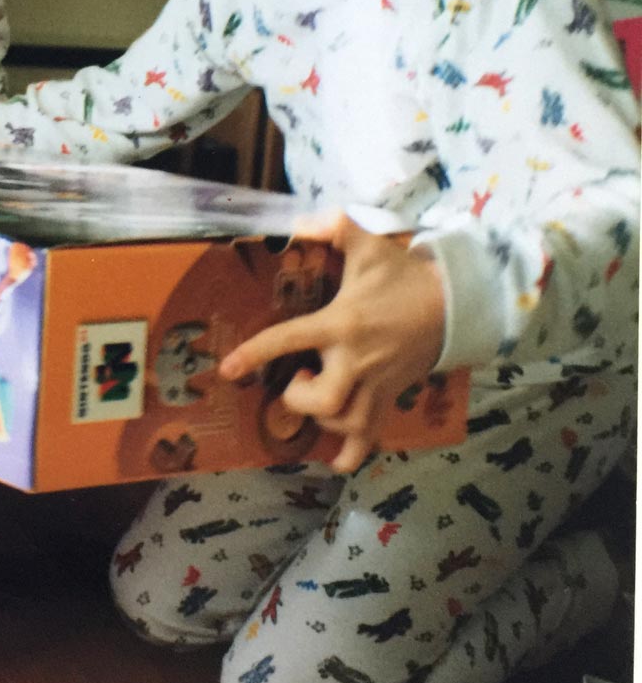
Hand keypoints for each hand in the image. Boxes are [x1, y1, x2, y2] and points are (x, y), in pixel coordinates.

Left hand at [219, 212, 445, 472]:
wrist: (454, 300)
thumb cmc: (403, 274)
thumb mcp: (367, 243)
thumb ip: (330, 227)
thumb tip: (297, 223)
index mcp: (341, 323)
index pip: (289, 340)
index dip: (255, 354)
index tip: (228, 369)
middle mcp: (357, 360)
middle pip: (324, 400)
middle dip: (300, 398)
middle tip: (300, 378)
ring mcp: (378, 383)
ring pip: (347, 422)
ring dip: (323, 419)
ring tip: (318, 397)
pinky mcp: (393, 396)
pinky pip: (373, 436)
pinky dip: (352, 452)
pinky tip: (337, 459)